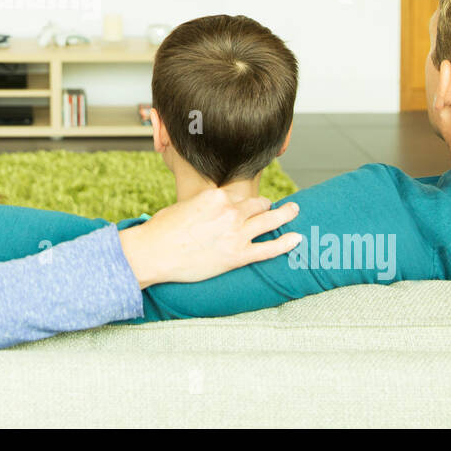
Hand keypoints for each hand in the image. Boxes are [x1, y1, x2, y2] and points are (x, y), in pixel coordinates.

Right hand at [117, 189, 300, 288]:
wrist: (153, 252)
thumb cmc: (161, 231)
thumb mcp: (183, 207)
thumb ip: (202, 208)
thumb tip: (207, 214)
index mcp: (216, 197)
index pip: (238, 195)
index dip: (244, 201)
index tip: (250, 204)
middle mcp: (230, 211)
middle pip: (258, 204)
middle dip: (266, 205)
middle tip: (277, 206)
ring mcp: (236, 233)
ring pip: (269, 221)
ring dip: (285, 215)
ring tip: (295, 211)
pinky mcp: (237, 255)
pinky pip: (269, 249)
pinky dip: (285, 244)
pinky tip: (297, 239)